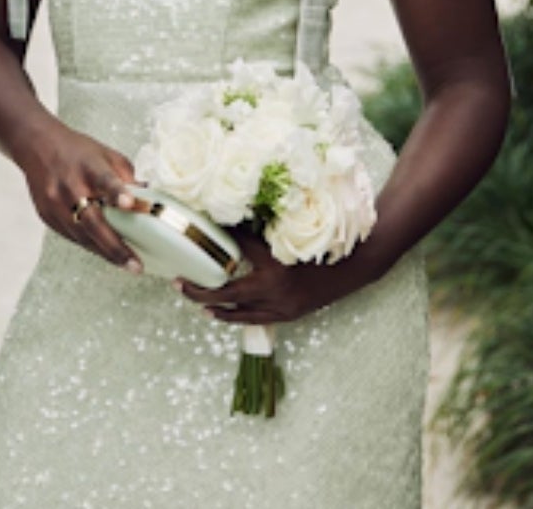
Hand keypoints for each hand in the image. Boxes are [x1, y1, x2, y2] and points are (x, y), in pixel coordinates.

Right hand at [16, 125, 146, 270]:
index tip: (129, 203)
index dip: (116, 192)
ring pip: (82, 236)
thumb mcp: (106, 154)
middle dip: (115, 246)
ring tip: (127, 265)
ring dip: (105, 252)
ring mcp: (55, 204)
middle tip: (135, 264)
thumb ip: (125, 176)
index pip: (104, 179)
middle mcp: (70, 186)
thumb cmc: (78, 151)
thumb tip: (147, 197)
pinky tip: (106, 253)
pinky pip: (72, 237)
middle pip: (92, 220)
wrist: (38, 147)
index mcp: (88, 166)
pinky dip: (90, 246)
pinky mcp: (46, 216)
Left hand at [183, 226, 364, 328]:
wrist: (354, 268)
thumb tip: (240, 212)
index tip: (199, 235)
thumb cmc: (325, 244)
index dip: (219, 241)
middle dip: (199, 289)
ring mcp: (279, 306)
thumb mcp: (295, 231)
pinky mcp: (286, 316)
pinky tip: (218, 313)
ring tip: (191, 297)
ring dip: (211, 305)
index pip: (239, 250)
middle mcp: (274, 289)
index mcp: (276, 263)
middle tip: (178, 282)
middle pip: (226, 293)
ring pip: (235, 313)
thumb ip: (267, 225)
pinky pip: (252, 319)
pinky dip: (232, 317)